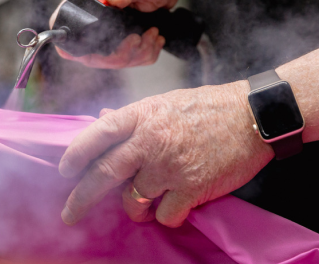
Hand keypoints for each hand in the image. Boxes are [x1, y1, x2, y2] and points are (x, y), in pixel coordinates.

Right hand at [49, 0, 187, 68]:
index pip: (63, 25)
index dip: (72, 44)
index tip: (100, 45)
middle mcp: (95, 18)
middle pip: (90, 54)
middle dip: (119, 54)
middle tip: (138, 38)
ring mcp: (109, 32)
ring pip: (113, 61)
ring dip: (137, 54)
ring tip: (152, 34)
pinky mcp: (124, 40)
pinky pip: (131, 60)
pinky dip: (146, 55)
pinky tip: (154, 38)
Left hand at [59, 81, 273, 226]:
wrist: (254, 116)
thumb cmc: (208, 108)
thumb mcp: (165, 102)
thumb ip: (132, 116)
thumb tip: (101, 119)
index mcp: (142, 115)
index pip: (97, 133)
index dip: (76, 153)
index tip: (64, 171)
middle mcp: (150, 140)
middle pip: (104, 173)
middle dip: (81, 198)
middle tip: (69, 214)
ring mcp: (170, 165)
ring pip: (134, 200)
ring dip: (134, 209)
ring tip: (142, 207)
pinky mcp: (192, 187)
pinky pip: (165, 215)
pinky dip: (166, 216)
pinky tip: (175, 206)